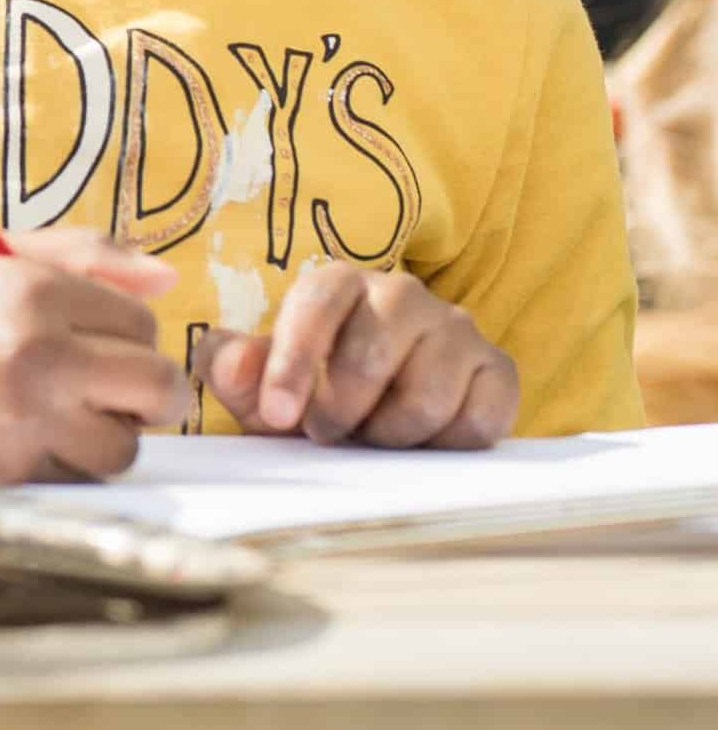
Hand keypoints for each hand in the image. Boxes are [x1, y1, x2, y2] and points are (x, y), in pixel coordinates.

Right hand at [0, 228, 188, 483]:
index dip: (130, 334)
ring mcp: (24, 424)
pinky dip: (62, 466)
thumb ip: (86, 256)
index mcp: (35, 292)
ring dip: (104, 435)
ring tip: (58, 413)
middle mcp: (38, 357)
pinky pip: (75, 481)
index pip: (143, 324)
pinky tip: (24, 439)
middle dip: (150, 391)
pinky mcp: (7, 478)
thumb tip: (168, 280)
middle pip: (157, 389)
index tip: (102, 339)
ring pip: (123, 448)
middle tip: (117, 388)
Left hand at [193, 264, 518, 448]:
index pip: (317, 304)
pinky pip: (478, 420)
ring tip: (374, 435)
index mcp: (340, 283)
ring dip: (391, 436)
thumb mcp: (262, 384)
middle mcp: (402, 294)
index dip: (293, 361)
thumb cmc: (314, 390)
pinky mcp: (497, 370)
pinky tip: (424, 440)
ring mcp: (456, 329)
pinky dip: (444, 445)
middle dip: (341, 409)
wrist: (384, 409)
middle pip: (372, 352)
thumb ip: (233, 368)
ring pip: (427, 396)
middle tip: (326, 434)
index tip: (276, 414)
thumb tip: (233, 361)